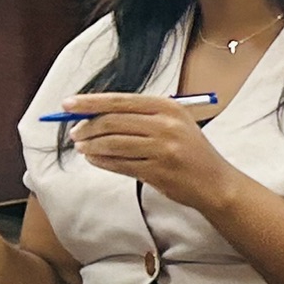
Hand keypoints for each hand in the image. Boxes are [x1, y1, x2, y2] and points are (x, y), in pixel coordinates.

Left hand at [64, 93, 238, 212]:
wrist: (216, 182)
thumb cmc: (190, 152)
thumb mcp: (173, 124)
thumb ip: (139, 117)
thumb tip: (93, 115)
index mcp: (169, 108)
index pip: (120, 101)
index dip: (89, 102)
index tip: (67, 105)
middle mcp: (167, 126)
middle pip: (113, 121)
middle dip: (86, 127)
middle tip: (74, 133)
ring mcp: (163, 149)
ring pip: (112, 143)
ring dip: (91, 146)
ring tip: (81, 147)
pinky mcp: (158, 171)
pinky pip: (119, 164)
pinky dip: (100, 161)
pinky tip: (94, 159)